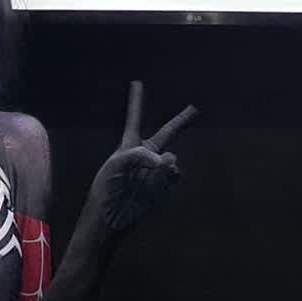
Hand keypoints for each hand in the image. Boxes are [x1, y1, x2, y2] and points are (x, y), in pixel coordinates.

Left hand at [87, 82, 195, 233]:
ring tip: (155, 172)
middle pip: (166, 133)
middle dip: (180, 121)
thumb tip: (166, 160)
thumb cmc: (107, 187)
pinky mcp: (162, 185)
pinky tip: (162, 181)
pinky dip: (172, 176)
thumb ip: (141, 155)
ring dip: (166, 164)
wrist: (111, 217)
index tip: (136, 83)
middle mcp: (144, 155)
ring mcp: (155, 170)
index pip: (135, 118)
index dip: (136, 101)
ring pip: (171, 158)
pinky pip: (175, 175)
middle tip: (193, 108)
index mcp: (129, 145)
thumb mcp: (117, 164)